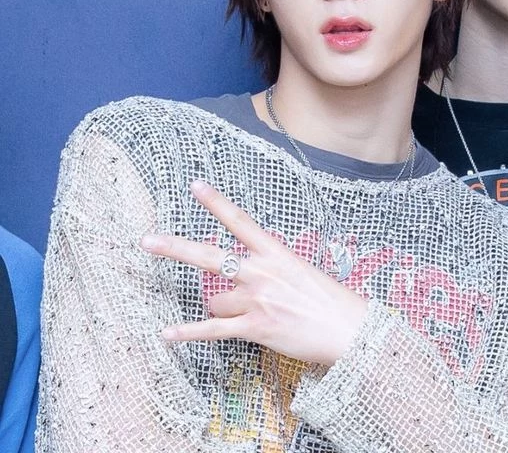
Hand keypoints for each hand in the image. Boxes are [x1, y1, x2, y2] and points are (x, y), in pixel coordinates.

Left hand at [140, 180, 367, 365]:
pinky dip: (188, 333)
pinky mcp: (255, 328)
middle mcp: (261, 272)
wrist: (348, 328)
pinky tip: (166, 334)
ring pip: (214, 300)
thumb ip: (270, 269)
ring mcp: (256, 300)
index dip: (216, 202)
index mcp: (276, 253)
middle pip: (210, 256)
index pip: (240, 221)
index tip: (195, 185)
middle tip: (147, 240)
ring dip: (218, 308)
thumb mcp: (300, 271)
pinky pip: (213, 330)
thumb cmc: (328, 299)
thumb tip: (243, 276)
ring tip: (238, 314)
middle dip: (176, 247)